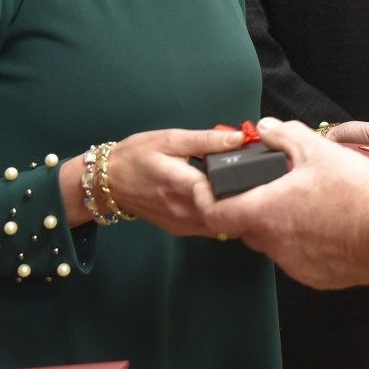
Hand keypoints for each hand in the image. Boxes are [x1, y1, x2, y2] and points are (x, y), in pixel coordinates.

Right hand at [86, 127, 245, 237]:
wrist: (108, 181)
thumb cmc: (137, 156)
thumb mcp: (170, 138)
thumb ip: (206, 140)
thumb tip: (239, 138)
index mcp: (181, 182)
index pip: (221, 191)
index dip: (244, 183)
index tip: (258, 172)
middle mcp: (182, 209)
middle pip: (226, 210)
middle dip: (245, 197)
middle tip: (259, 180)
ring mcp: (182, 223)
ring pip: (221, 224)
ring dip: (235, 210)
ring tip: (245, 190)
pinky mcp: (181, 230)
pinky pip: (210, 229)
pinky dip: (222, 217)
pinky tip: (226, 202)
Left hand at [200, 118, 368, 287]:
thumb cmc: (356, 192)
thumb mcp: (319, 151)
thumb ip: (285, 135)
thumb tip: (267, 127)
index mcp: (265, 212)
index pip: (214, 214)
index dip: (208, 199)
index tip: (211, 188)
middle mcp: (273, 244)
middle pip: (245, 227)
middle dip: (252, 206)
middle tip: (273, 187)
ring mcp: (293, 265)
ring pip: (273, 242)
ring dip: (280, 224)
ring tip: (308, 203)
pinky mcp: (314, 278)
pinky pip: (296, 258)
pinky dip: (302, 242)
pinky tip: (326, 225)